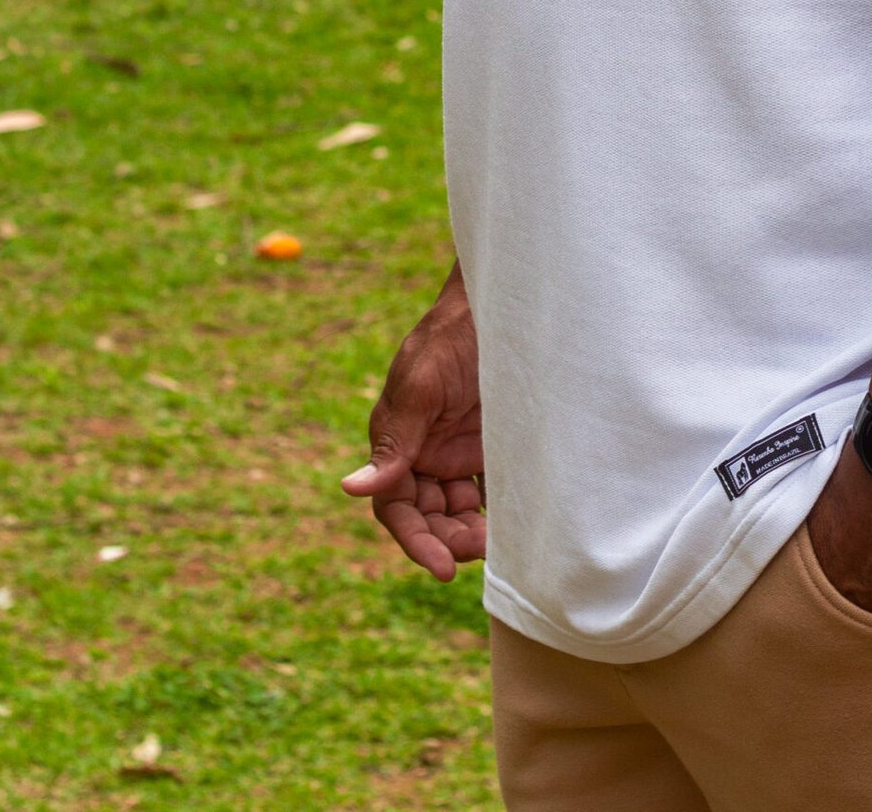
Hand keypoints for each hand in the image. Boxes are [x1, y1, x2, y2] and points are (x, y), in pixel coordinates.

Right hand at [341, 266, 486, 581]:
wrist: (503, 303)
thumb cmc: (452, 334)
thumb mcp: (421, 383)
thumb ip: (395, 440)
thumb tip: (351, 489)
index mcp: (397, 441)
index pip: (395, 506)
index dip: (416, 541)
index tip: (444, 568)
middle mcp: (424, 452)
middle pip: (428, 516)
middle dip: (450, 539)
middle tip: (480, 548)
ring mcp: (458, 449)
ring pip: (460, 510)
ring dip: (474, 531)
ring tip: (500, 541)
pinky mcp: (492, 444)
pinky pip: (492, 490)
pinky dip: (501, 511)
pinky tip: (520, 524)